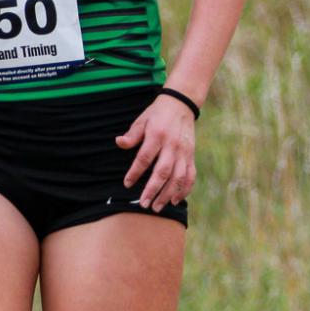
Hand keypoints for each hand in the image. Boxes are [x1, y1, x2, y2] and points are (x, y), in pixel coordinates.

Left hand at [116, 94, 197, 211]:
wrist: (181, 104)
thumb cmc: (157, 114)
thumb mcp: (142, 120)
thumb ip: (132, 135)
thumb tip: (119, 142)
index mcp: (157, 135)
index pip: (145, 157)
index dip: (135, 172)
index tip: (127, 184)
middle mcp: (172, 145)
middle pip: (163, 171)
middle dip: (153, 190)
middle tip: (144, 204)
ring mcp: (184, 152)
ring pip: (178, 177)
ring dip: (168, 194)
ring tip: (157, 206)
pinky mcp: (191, 156)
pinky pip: (190, 176)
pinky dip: (184, 190)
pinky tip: (175, 200)